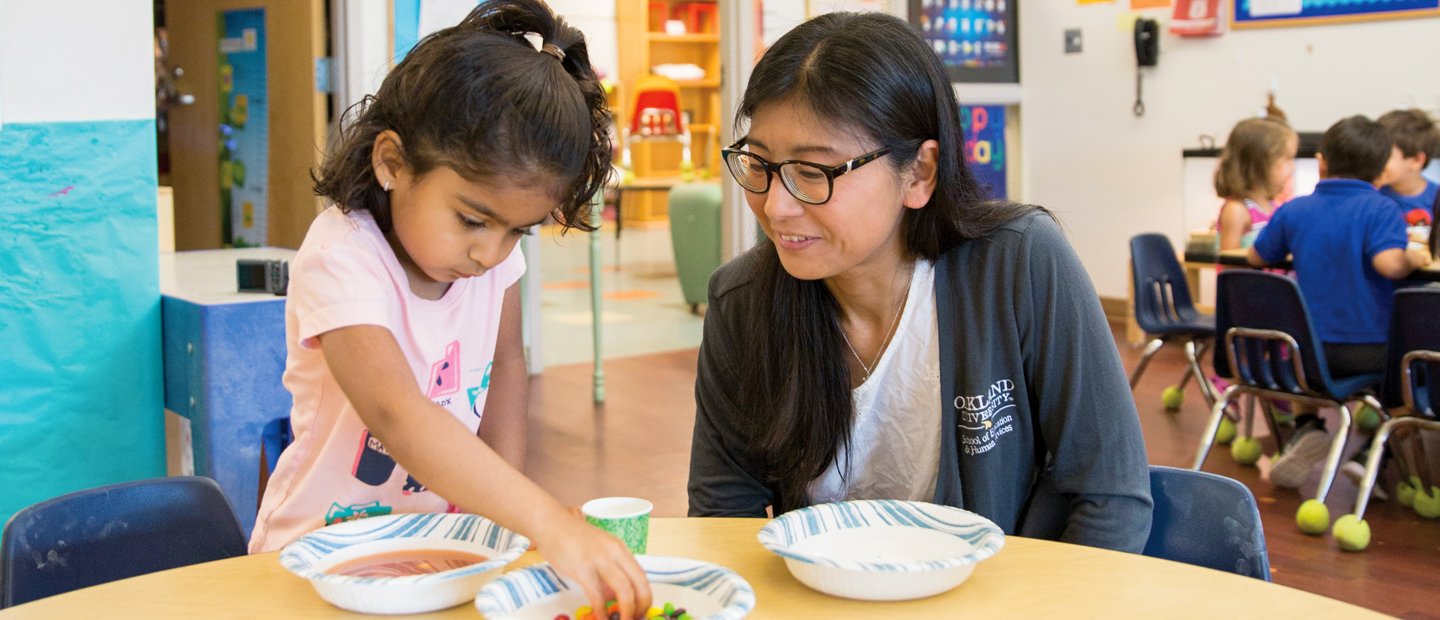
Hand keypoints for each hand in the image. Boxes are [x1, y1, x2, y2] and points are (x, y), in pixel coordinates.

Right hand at [534, 510, 652, 618]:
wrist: (550, 523)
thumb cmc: (572, 537)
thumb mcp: (599, 549)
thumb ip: (609, 570)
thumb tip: (615, 596)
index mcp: (620, 549)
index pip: (642, 576)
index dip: (645, 597)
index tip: (642, 611)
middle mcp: (615, 553)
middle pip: (639, 583)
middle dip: (641, 606)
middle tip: (636, 619)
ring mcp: (599, 560)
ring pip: (624, 589)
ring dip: (627, 610)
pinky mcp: (582, 568)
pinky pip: (597, 595)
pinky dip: (601, 610)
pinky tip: (601, 618)